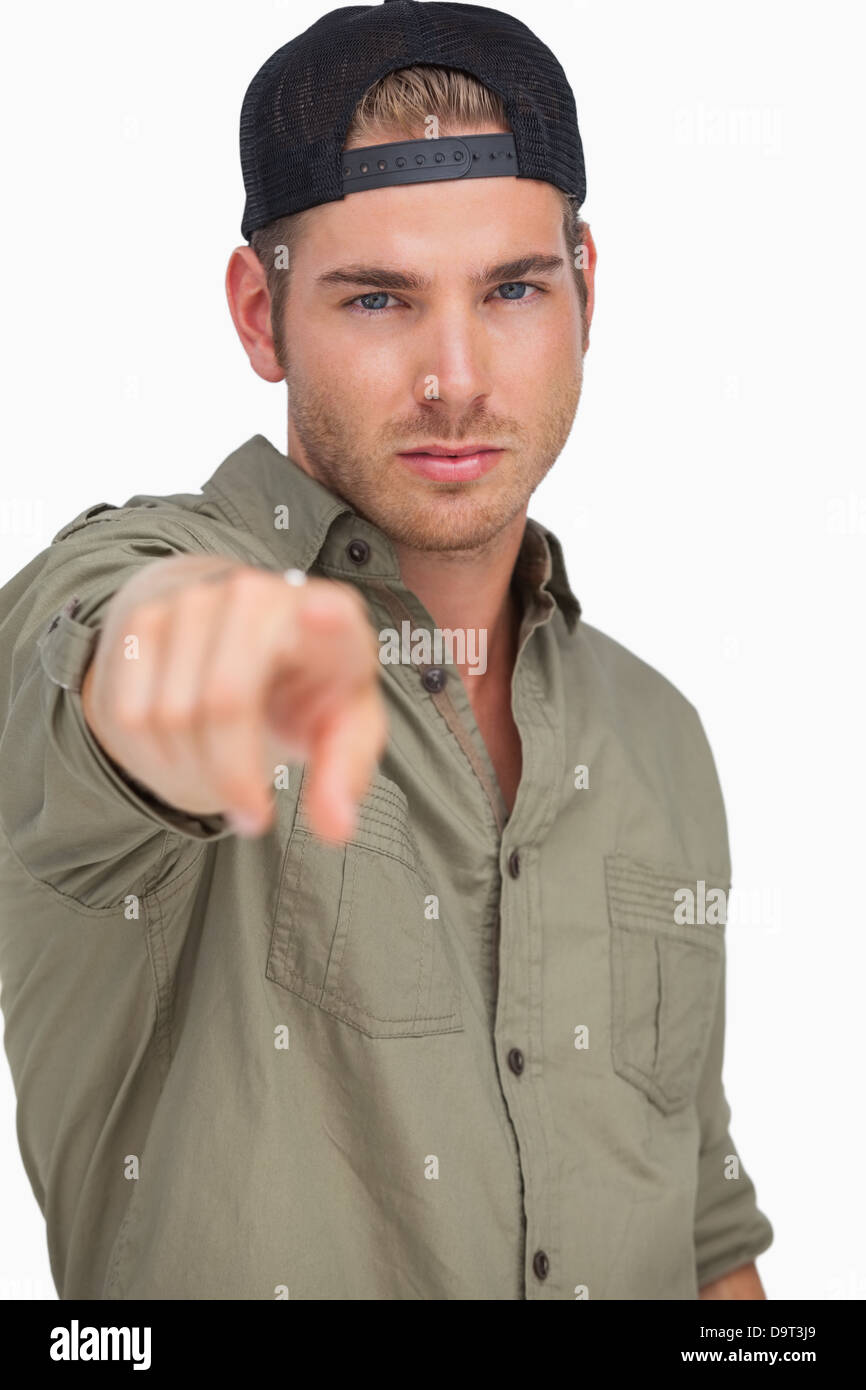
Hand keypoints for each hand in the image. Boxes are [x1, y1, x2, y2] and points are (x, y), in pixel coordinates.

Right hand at [80, 555, 386, 842]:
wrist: (245, 636)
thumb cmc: (307, 688)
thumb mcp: (343, 728)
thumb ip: (343, 775)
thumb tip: (334, 829)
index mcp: (330, 619)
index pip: (329, 610)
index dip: (325, 616)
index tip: (323, 616)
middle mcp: (258, 596)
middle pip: (224, 701)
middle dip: (231, 777)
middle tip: (252, 816)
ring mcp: (194, 602)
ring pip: (169, 715)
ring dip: (192, 773)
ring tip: (223, 778)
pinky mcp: (144, 621)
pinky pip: (129, 713)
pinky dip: (155, 757)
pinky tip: (188, 756)